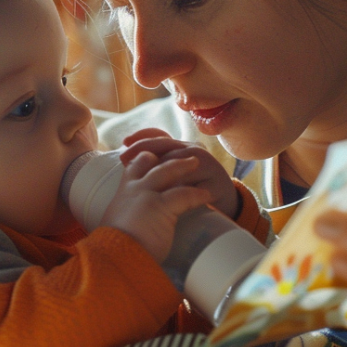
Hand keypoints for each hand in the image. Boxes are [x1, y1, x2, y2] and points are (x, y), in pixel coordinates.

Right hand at [100, 150, 213, 262]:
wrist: (114, 257)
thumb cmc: (114, 249)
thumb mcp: (114, 226)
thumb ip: (124, 220)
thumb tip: (128, 229)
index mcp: (121, 194)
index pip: (133, 168)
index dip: (144, 160)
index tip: (153, 156)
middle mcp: (132, 189)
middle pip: (149, 162)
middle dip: (165, 156)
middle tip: (180, 154)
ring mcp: (146, 195)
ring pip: (167, 170)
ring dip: (183, 165)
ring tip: (196, 162)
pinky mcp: (160, 207)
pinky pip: (184, 195)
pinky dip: (197, 194)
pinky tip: (207, 195)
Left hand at [120, 128, 238, 216]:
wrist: (222, 210)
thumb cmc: (190, 191)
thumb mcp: (170, 175)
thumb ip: (153, 164)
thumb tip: (124, 157)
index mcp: (183, 147)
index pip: (160, 136)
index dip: (142, 137)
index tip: (124, 142)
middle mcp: (196, 151)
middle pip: (168, 148)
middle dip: (145, 151)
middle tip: (124, 159)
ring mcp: (209, 167)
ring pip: (181, 165)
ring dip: (162, 173)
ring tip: (143, 180)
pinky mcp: (218, 186)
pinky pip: (196, 189)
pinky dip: (182, 192)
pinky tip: (167, 198)